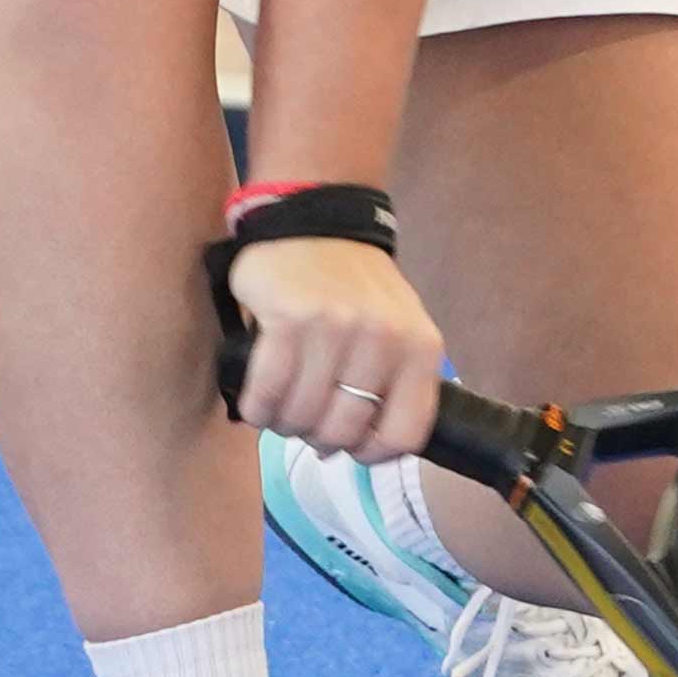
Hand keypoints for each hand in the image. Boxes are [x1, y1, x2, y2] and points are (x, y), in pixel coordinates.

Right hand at [222, 233, 443, 465]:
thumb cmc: (356, 288)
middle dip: (318, 438)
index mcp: (419, 347)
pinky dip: (258, 409)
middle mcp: (382, 339)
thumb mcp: (398, 329)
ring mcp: (335, 328)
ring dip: (284, 424)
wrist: (314, 223)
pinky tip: (258, 402)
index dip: (371, 453)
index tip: (350, 446)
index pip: (403, 434)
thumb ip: (388, 387)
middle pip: (343, 431)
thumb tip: (350, 450)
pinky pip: (268, 393)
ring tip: (281, 409)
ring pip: (302, 417)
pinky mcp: (288, 319)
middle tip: (305, 421)